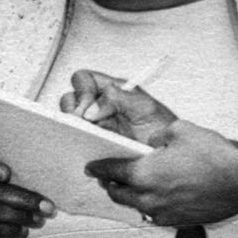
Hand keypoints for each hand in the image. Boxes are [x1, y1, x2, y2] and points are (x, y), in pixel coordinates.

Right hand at [62, 70, 177, 143]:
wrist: (167, 158)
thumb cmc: (161, 131)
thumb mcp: (146, 109)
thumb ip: (119, 99)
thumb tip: (90, 109)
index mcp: (112, 92)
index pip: (85, 79)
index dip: (82, 89)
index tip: (87, 107)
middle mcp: (99, 107)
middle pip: (70, 98)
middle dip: (71, 109)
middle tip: (80, 123)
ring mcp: (94, 127)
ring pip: (69, 121)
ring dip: (71, 128)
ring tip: (81, 138)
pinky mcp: (91, 145)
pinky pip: (75, 142)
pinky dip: (75, 145)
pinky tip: (84, 151)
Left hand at [87, 119, 237, 225]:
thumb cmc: (214, 157)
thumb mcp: (180, 131)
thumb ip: (159, 136)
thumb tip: (154, 141)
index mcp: (143, 175)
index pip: (110, 172)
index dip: (99, 167)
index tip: (92, 167)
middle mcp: (148, 198)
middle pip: (118, 194)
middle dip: (111, 185)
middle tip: (110, 177)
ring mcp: (163, 213)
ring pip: (136, 207)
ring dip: (132, 197)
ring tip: (135, 186)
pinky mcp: (178, 222)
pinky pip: (155, 215)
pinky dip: (152, 206)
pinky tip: (159, 196)